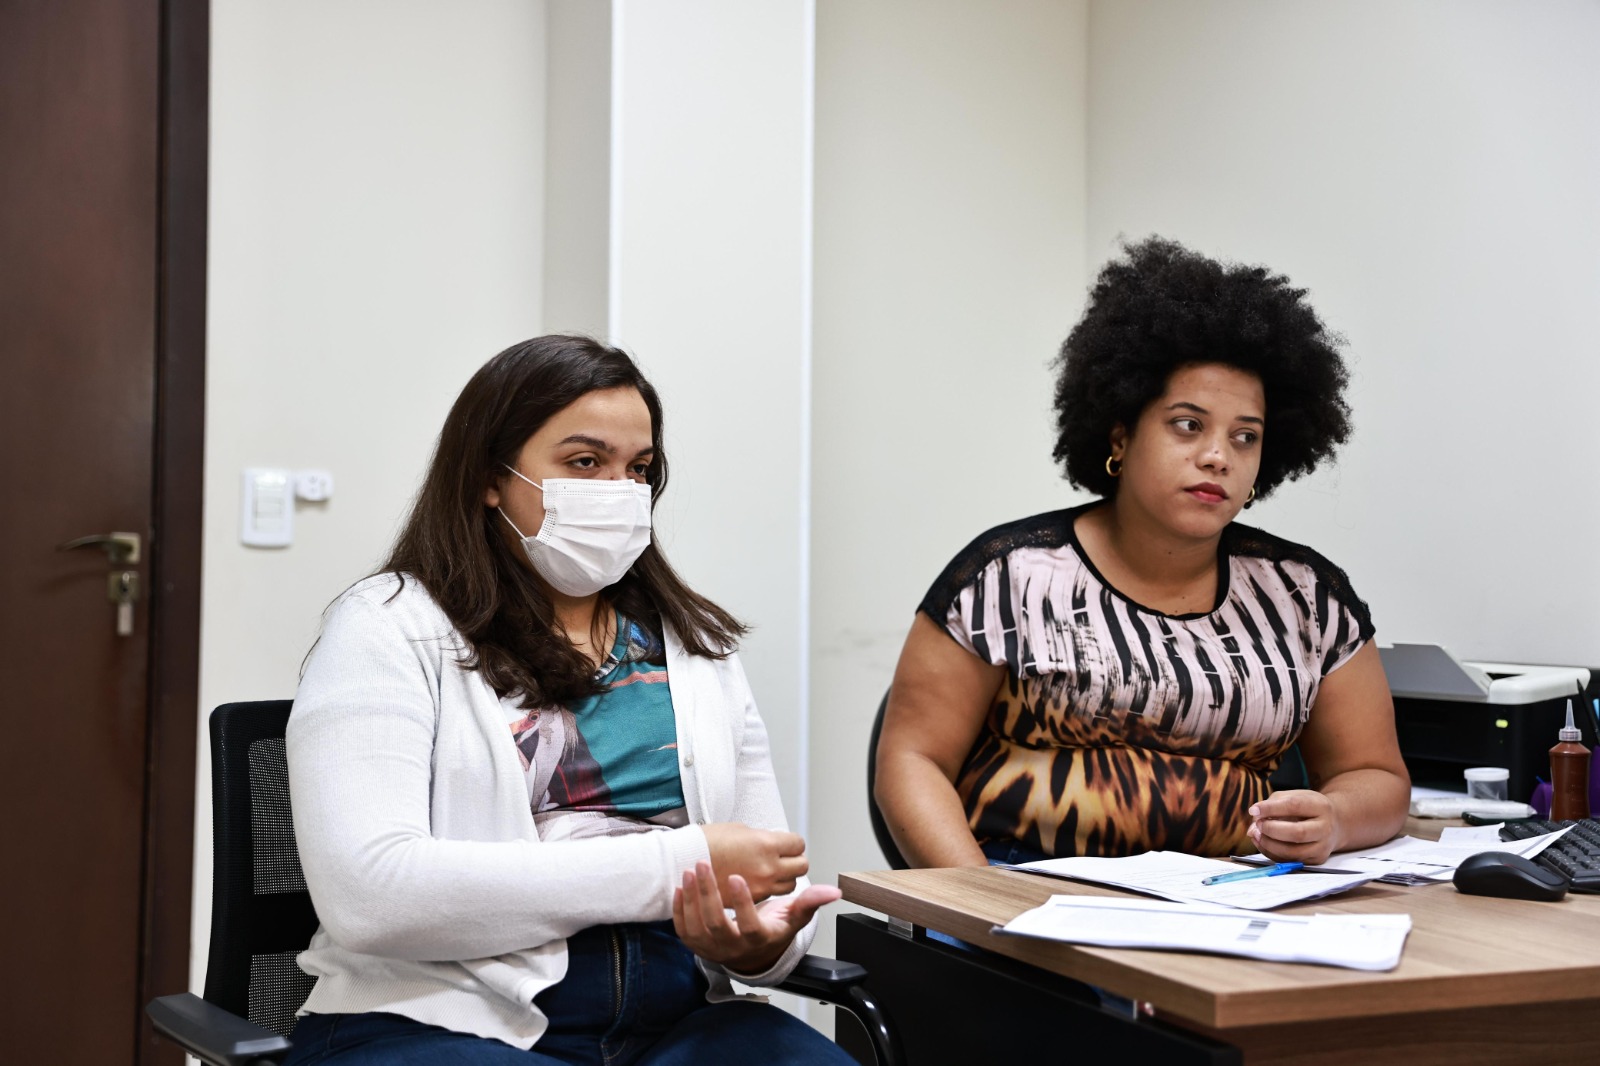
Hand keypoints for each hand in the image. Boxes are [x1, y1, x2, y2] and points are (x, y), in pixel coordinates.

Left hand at [672, 861, 840, 974]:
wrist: (750, 953)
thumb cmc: (772, 929)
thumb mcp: (793, 918)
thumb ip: (810, 902)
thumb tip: (834, 891)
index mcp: (757, 939)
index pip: (749, 925)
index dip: (742, 904)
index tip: (737, 877)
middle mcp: (732, 948)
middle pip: (716, 925)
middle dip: (707, 895)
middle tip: (702, 865)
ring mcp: (711, 948)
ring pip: (696, 927)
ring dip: (691, 899)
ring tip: (690, 870)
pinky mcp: (695, 944)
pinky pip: (683, 930)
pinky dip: (679, 910)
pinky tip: (680, 887)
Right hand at [700, 823, 808, 901]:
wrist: (684, 863)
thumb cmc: (708, 842)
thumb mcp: (739, 829)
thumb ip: (762, 837)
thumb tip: (774, 841)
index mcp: (766, 844)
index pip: (798, 844)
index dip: (793, 842)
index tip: (787, 842)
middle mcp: (768, 867)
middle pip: (802, 866)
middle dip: (796, 860)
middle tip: (785, 856)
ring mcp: (761, 886)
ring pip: (790, 885)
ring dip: (786, 877)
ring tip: (773, 870)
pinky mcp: (751, 900)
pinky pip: (772, 894)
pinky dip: (770, 888)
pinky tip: (758, 881)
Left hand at [1248, 790, 1339, 865]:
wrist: (1333, 824)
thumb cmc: (1307, 808)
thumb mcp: (1293, 797)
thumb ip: (1271, 807)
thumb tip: (1252, 829)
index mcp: (1320, 807)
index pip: (1295, 806)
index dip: (1271, 809)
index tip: (1253, 810)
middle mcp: (1325, 828)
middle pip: (1297, 833)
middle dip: (1271, 829)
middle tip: (1257, 824)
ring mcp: (1322, 847)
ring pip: (1293, 852)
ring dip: (1269, 844)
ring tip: (1256, 834)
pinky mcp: (1316, 860)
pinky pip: (1290, 861)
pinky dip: (1272, 853)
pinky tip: (1263, 843)